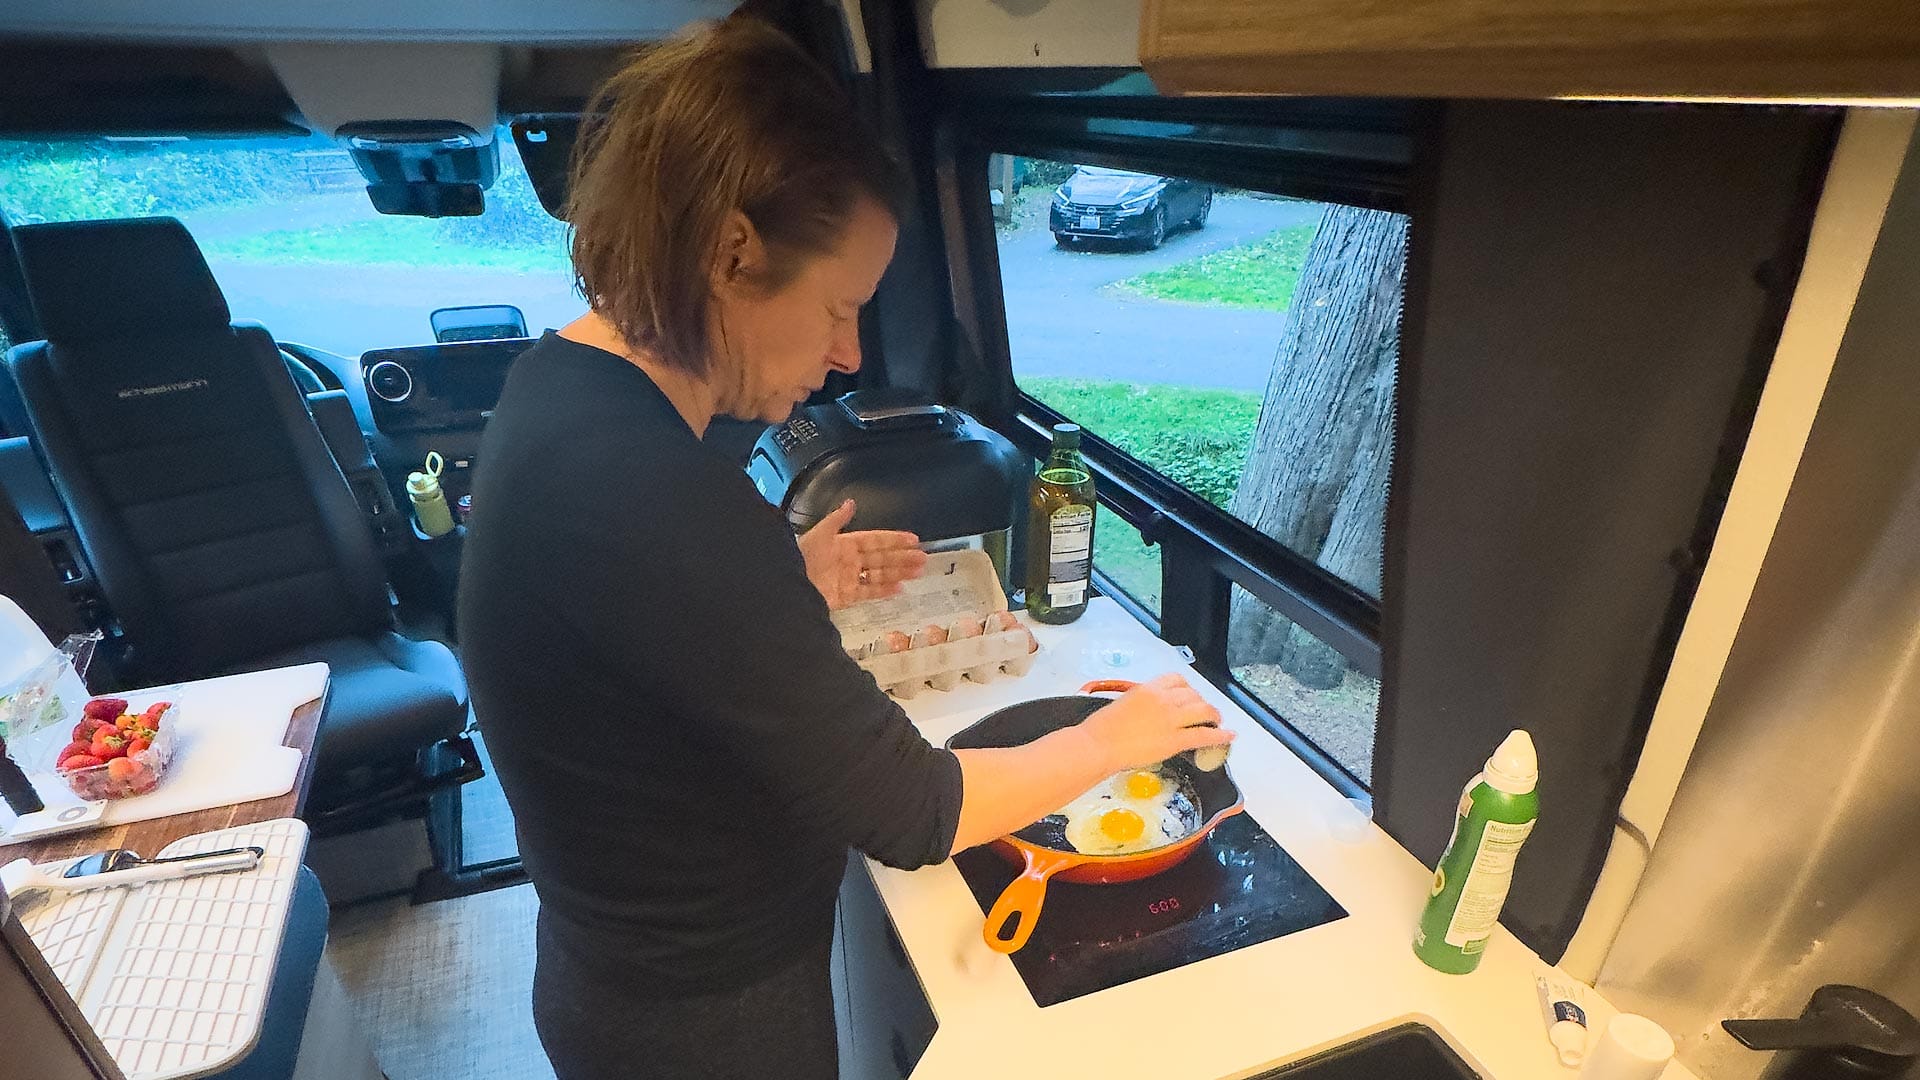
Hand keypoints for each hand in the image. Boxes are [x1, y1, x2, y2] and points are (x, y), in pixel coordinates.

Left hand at [797, 499, 929, 610]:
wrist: (788, 585)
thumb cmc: (801, 557)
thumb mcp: (819, 534)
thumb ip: (837, 520)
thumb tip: (851, 502)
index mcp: (844, 544)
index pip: (875, 540)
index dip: (893, 539)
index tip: (913, 539)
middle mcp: (848, 561)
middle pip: (881, 558)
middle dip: (902, 557)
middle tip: (923, 558)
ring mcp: (848, 579)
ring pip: (879, 575)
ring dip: (899, 572)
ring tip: (918, 572)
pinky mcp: (845, 596)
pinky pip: (868, 593)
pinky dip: (884, 591)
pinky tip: (899, 588)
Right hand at [1075, 673, 1231, 772]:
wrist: (1096, 746)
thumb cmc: (1099, 729)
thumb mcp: (1119, 705)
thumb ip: (1137, 704)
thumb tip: (1144, 712)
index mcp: (1147, 689)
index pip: (1176, 680)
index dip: (1187, 689)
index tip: (1187, 696)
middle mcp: (1162, 699)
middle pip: (1193, 694)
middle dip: (1200, 702)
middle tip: (1202, 712)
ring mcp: (1170, 719)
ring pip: (1203, 710)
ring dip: (1213, 715)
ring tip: (1217, 721)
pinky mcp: (1174, 740)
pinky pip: (1204, 734)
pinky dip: (1220, 735)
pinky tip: (1229, 736)